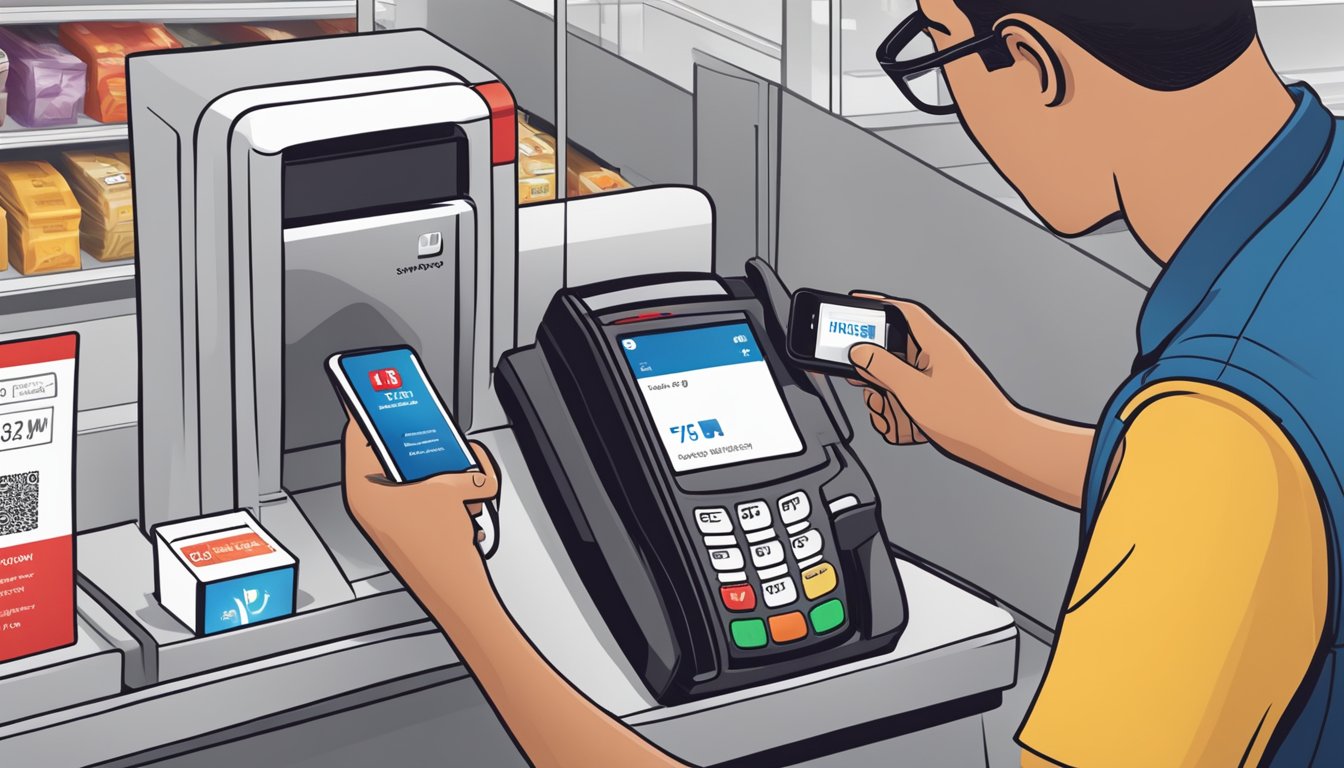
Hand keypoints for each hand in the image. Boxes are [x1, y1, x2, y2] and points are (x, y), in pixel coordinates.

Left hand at [341, 414, 499, 584]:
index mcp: (365, 489)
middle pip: (393, 455)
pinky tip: (467, 509)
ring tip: (463, 487)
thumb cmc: (436, 552)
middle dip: (424, 447)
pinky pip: (433, 498)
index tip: (372, 390)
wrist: (457, 594)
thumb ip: (463, 466)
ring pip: (419, 476)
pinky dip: (453, 497)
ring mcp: (394, 517)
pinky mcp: (415, 528)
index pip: (356, 436)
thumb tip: (469, 460)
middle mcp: (375, 503)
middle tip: (438, 436)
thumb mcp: (450, 490)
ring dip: (447, 476)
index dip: (366, 410)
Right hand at [847, 293, 1014, 459]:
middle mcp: (940, 353)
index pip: (904, 311)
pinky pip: (913, 381)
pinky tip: (891, 404)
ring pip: (904, 364)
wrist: (997, 440)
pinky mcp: (943, 390)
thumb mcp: (913, 390)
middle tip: (854, 358)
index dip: (879, 304)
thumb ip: (883, 367)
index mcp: (937, 343)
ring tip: (871, 389)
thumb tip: (860, 350)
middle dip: (875, 350)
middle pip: (900, 339)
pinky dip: (898, 389)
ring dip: (885, 375)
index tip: (859, 303)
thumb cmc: (967, 416)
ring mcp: (942, 372)